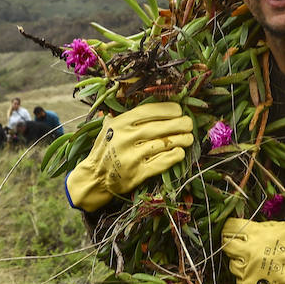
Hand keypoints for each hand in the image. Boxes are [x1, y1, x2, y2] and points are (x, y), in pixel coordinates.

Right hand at [64, 102, 194, 211]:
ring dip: (180, 140)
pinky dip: (173, 157)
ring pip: (162, 145)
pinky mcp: (137, 174)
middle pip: (158, 128)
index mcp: (119, 123)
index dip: (167, 109)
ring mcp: (131, 157)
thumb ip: (127, 117)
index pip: (147, 112)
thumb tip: (152, 105)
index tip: (179, 110)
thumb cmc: (106, 149)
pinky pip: (160, 163)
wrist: (95, 177)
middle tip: (189, 123)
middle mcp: (125, 138)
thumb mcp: (110, 128)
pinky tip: (180, 153)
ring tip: (188, 138)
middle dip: (178, 124)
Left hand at [222, 219, 284, 283]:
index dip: (230, 230)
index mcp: (255, 235)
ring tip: (260, 267)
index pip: (230, 228)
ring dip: (243, 265)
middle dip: (234, 246)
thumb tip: (247, 227)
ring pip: (234, 266)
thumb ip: (261, 228)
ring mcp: (245, 273)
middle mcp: (247, 254)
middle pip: (227, 246)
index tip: (232, 233)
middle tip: (244, 250)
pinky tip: (262, 279)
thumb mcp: (282, 229)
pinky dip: (249, 281)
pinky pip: (240, 283)